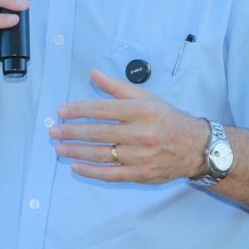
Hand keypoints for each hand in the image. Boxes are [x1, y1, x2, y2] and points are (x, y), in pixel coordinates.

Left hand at [49, 69, 207, 183]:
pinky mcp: (140, 174)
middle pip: (97, 132)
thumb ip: (117, 87)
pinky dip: (91, 171)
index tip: (61, 111)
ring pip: (101, 154)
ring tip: (59, 148)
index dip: (78, 110)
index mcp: (140, 111)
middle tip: (53, 131)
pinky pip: (110, 174)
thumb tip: (93, 74)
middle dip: (71, 131)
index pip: (101, 109)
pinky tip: (76, 167)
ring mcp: (139, 156)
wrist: (195, 147)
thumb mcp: (146, 97)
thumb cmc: (168, 119)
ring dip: (76, 151)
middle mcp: (140, 133)